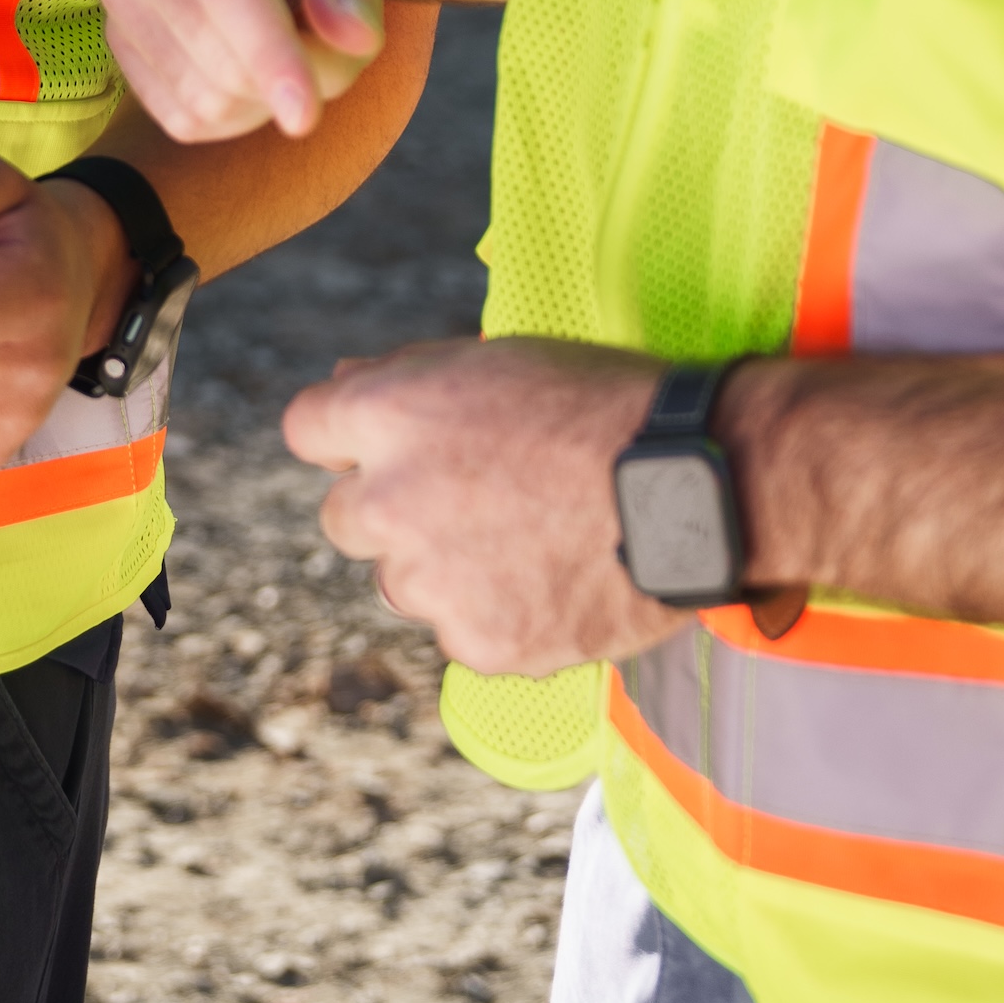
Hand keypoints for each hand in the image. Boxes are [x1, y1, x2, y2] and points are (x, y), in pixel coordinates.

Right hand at [101, 0, 389, 142]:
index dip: (267, 56)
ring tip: (297, 28)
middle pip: (220, 61)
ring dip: (274, 92)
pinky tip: (257, 54)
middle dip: (305, 73)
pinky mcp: (120, 40)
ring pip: (206, 100)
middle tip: (345, 29)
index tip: (306, 120)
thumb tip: (355, 38)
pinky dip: (240, 109)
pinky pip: (186, 118)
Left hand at [283, 335, 685, 674]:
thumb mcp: (499, 359)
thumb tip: (344, 386)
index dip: (346, 437)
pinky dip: (497, 615)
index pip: (306, 429)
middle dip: (391, 510)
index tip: (388, 446)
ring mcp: (430, 582)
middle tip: (473, 499)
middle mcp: (389, 502)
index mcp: (388, 415)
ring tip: (531, 539)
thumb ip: (408, 379)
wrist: (697, 484)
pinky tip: (555, 580)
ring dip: (442, 567)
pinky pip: (462, 633)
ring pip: (402, 583)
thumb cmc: (604, 406)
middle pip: (343, 520)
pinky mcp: (477, 643)